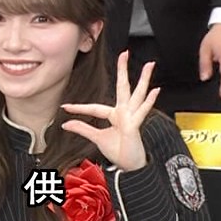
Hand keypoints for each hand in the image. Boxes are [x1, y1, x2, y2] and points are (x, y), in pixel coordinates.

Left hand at [60, 51, 159, 171]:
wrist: (131, 167)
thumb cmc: (119, 152)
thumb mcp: (97, 139)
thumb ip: (83, 129)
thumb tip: (65, 124)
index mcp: (115, 116)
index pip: (95, 107)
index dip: (79, 107)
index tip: (65, 107)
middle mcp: (124, 113)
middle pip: (123, 88)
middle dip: (123, 70)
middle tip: (124, 54)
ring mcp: (132, 118)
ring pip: (137, 94)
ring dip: (144, 79)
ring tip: (149, 64)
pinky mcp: (135, 126)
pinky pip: (142, 112)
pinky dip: (149, 102)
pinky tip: (155, 90)